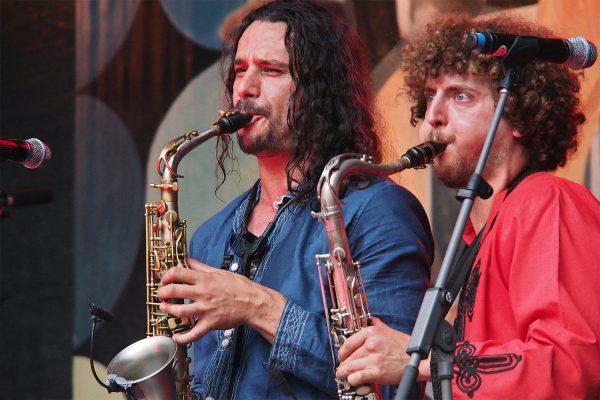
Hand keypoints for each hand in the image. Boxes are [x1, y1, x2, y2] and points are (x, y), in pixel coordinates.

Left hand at [156, 258, 286, 344]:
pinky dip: (182, 337)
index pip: (178, 273)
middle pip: (174, 291)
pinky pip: (193, 333)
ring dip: (167, 310)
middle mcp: (203, 293)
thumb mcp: (220, 271)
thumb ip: (201, 266)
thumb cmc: (239, 287)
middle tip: (161, 294)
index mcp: (205, 279)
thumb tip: (188, 259)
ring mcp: (206, 309)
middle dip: (162, 293)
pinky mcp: (210, 323)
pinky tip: (176, 336)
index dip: (166, 276)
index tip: (165, 279)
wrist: (253, 303)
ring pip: (179, 312)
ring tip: (165, 309)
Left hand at [336, 317, 414, 385]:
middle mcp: (371, 344)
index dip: (342, 352)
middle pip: (349, 356)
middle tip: (342, 368)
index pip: (349, 342)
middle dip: (343, 364)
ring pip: (351, 367)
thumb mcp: (390, 331)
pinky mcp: (377, 372)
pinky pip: (358, 377)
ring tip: (343, 375)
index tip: (342, 356)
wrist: (419, 360)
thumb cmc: (406, 347)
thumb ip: (378, 325)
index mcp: (372, 332)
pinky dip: (353, 379)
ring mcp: (374, 358)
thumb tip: (370, 319)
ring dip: (344, 373)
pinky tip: (353, 380)